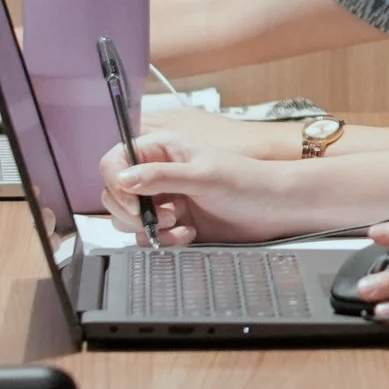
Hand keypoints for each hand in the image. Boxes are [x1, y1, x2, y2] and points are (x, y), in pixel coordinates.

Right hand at [97, 132, 306, 243]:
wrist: (273, 208)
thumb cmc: (246, 181)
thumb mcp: (202, 175)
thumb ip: (160, 177)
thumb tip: (123, 178)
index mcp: (160, 149)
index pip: (115, 160)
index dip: (116, 182)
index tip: (133, 202)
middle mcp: (157, 172)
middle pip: (115, 193)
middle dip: (132, 211)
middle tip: (160, 216)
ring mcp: (163, 199)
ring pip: (129, 218)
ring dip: (149, 227)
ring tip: (178, 222)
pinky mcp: (172, 223)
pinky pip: (149, 236)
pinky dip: (164, 240)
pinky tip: (188, 233)